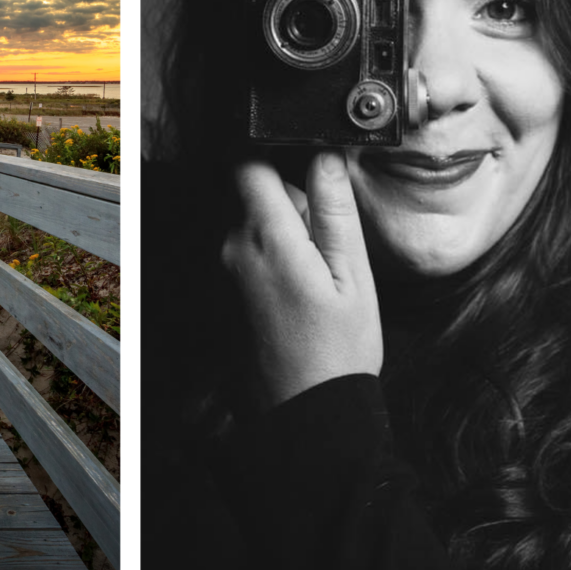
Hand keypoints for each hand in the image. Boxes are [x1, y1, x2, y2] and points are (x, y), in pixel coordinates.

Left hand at [222, 152, 381, 406]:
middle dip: (282, 196)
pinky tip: (295, 289)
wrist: (303, 413)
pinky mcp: (217, 292)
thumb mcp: (352, 277)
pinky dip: (265, 255)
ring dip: (274, 228)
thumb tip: (326, 158)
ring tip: (312, 270)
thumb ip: (335, 211)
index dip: (278, 155)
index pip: (248, 162)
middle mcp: (231, 249)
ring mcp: (219, 272)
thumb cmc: (336, 352)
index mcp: (265, 238)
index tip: (309, 173)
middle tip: (321, 238)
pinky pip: (238, 252)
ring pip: (242, 220)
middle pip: (245, 190)